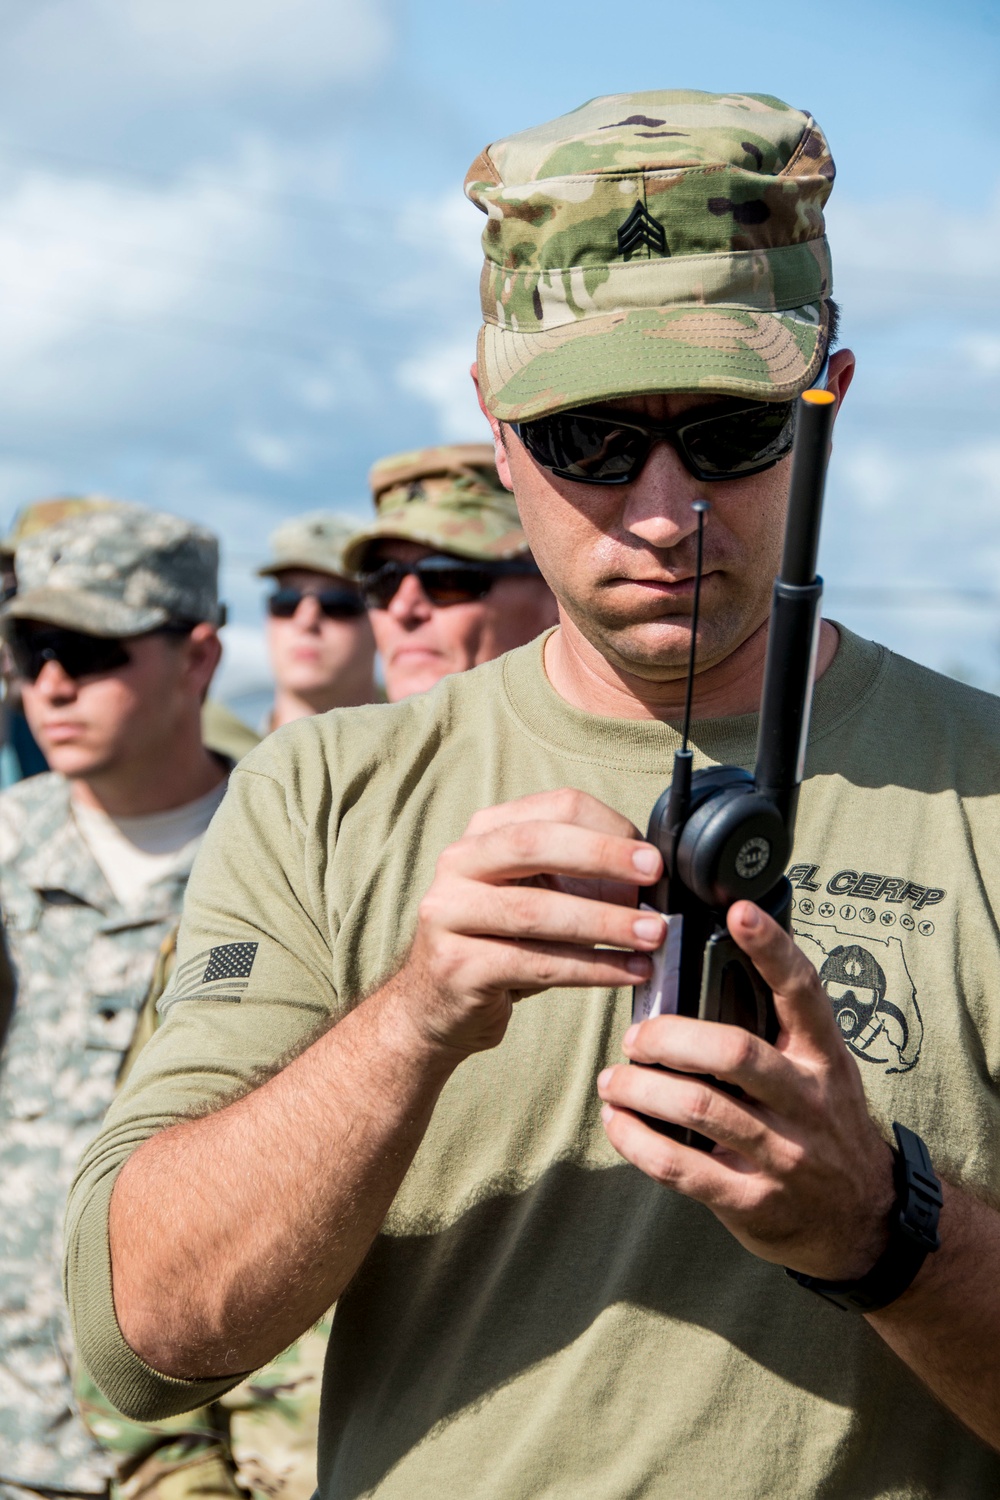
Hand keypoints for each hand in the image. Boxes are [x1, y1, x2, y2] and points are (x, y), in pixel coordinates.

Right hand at [400, 789, 664, 1057]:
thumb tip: (652, 876)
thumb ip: (580, 876)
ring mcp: (449, 913)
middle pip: (534, 843)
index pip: (554, 808)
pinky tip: (628, 972)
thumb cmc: (501, 943)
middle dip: (602, 856)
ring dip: (604, 921)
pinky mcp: (456, 966)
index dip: (608, 828)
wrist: (437, 1005)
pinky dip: (591, 968)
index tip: (652, 858)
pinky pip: (535, 964)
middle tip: (654, 876)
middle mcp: (458, 863)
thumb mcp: (536, 894)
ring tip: (651, 934)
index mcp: (485, 832)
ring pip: (534, 910)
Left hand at [597, 900, 895, 1280]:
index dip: (772, 949)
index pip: (802, 992)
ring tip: (613, 1081)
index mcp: (824, 1058)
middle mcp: (809, 1102)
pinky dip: (637, 1141)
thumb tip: (701, 973)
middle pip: (734, 1053)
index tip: (738, 910)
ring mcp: (783, 1155)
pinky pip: (681, 1168)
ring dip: (640, 1089)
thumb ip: (775, 1032)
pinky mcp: (753, 1201)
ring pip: (698, 1107)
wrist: (862, 1222)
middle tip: (636, 1037)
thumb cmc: (826, 1129)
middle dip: (669, 1039)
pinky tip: (618, 1123)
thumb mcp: (820, 1072)